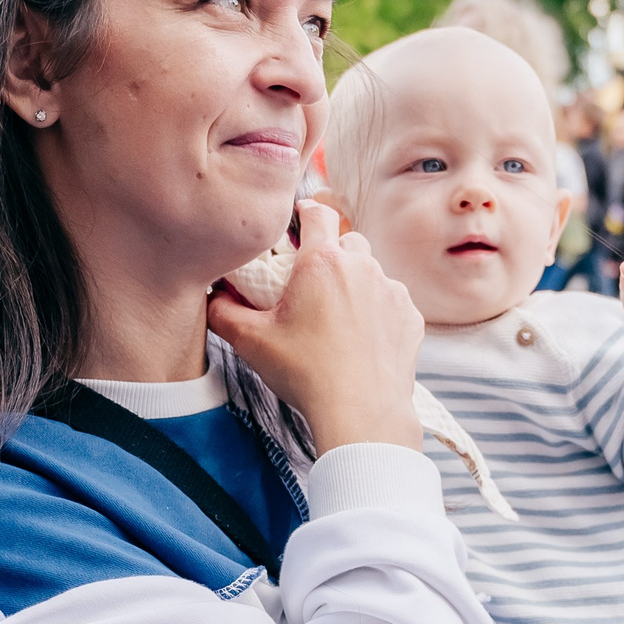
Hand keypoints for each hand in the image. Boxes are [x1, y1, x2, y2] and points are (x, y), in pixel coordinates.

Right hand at [207, 200, 422, 450]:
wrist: (360, 413)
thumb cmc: (307, 374)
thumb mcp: (251, 342)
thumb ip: (224, 313)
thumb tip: (213, 299)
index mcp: (323, 263)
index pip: (318, 213)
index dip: (306, 210)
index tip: (301, 217)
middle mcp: (362, 268)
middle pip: (348, 241)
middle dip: (332, 254)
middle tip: (314, 284)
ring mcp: (391, 292)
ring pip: (372, 273)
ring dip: (356, 285)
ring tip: (337, 319)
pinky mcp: (410, 317)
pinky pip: (391, 303)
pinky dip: (378, 313)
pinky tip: (362, 339)